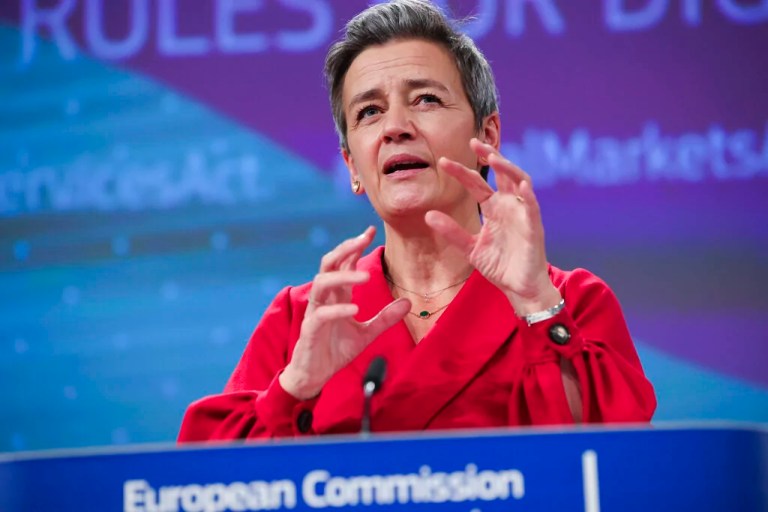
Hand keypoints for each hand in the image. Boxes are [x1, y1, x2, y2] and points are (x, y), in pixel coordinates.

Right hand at [280, 226, 410, 398]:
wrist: (314, 375)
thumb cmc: (335, 350)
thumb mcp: (367, 333)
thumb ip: (385, 318)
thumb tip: (408, 303)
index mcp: (336, 295)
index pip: (344, 263)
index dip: (355, 246)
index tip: (371, 231)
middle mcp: (324, 298)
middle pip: (329, 264)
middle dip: (345, 248)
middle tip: (364, 239)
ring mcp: (315, 312)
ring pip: (321, 283)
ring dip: (343, 277)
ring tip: (365, 276)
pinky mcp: (310, 330)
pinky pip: (321, 314)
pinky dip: (338, 309)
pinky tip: (355, 309)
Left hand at [425, 138, 560, 314]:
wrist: (519, 288)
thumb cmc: (499, 265)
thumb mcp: (470, 247)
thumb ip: (451, 231)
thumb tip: (428, 215)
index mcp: (494, 208)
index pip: (476, 183)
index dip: (461, 172)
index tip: (443, 162)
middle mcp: (509, 206)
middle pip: (501, 173)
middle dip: (489, 156)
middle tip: (473, 142)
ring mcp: (522, 214)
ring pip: (520, 182)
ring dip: (508, 168)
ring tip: (494, 158)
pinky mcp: (534, 228)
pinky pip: (532, 208)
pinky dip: (528, 196)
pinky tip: (521, 185)